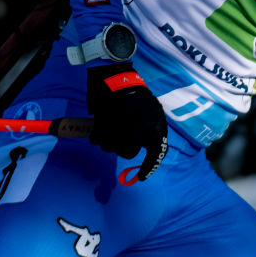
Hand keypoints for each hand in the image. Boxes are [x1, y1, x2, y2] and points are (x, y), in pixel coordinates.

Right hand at [86, 62, 167, 179]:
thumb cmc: (139, 99)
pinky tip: (103, 125)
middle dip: (125, 149)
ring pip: (111, 148)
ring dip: (110, 141)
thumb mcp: (154, 112)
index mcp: (156, 123)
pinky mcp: (104, 122)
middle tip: (123, 139)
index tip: (141, 177)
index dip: (149, 167)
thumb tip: (149, 153)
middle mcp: (140, 125)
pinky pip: (98, 140)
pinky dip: (99, 136)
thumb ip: (153, 132)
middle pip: (129, 153)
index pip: (157, 152)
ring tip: (114, 126)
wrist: (118, 79)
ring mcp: (121, 124)